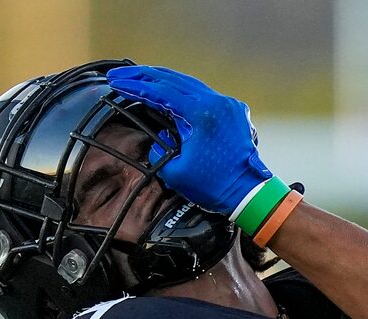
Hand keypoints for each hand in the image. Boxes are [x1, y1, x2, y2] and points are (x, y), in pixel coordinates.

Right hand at [110, 65, 281, 230]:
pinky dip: (184, 91)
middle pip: (173, 79)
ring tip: (142, 78)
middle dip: (145, 76)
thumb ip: (160, 151)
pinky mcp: (233, 111)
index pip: (160, 91)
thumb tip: (160, 139)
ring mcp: (226, 104)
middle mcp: (214, 102)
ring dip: (164, 81)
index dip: (135, 86)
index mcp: (200, 112)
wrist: (250, 194)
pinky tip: (172, 91)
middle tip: (122, 75)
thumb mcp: (176, 173)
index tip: (117, 82)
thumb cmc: (216, 187)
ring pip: (188, 83)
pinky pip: (204, 94)